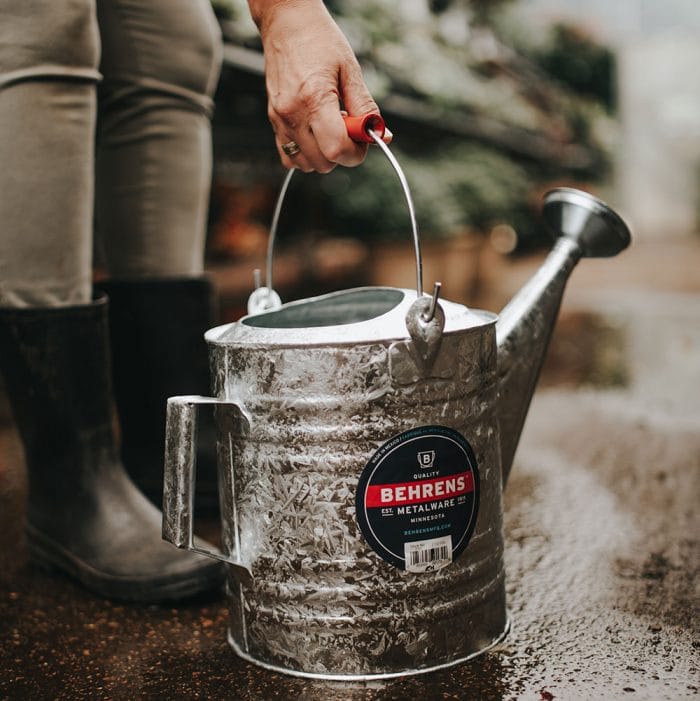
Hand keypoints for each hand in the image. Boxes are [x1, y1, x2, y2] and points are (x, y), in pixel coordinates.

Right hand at [249, 0, 390, 171]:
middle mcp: (292, 114)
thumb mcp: (350, 71)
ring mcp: (279, 120)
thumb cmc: (320, 41)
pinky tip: (315, 134)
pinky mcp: (273, 121)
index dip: (356, 152)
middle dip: (342, 153)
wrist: (286, 23)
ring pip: (306, 165)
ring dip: (324, 155)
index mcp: (314, 99)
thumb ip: (366, 107)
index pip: (337, 149)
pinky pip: (290, 157)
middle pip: (323, 162)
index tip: (363, 138)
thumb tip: (382, 136)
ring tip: (329, 127)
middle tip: (348, 127)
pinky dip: (306, 155)